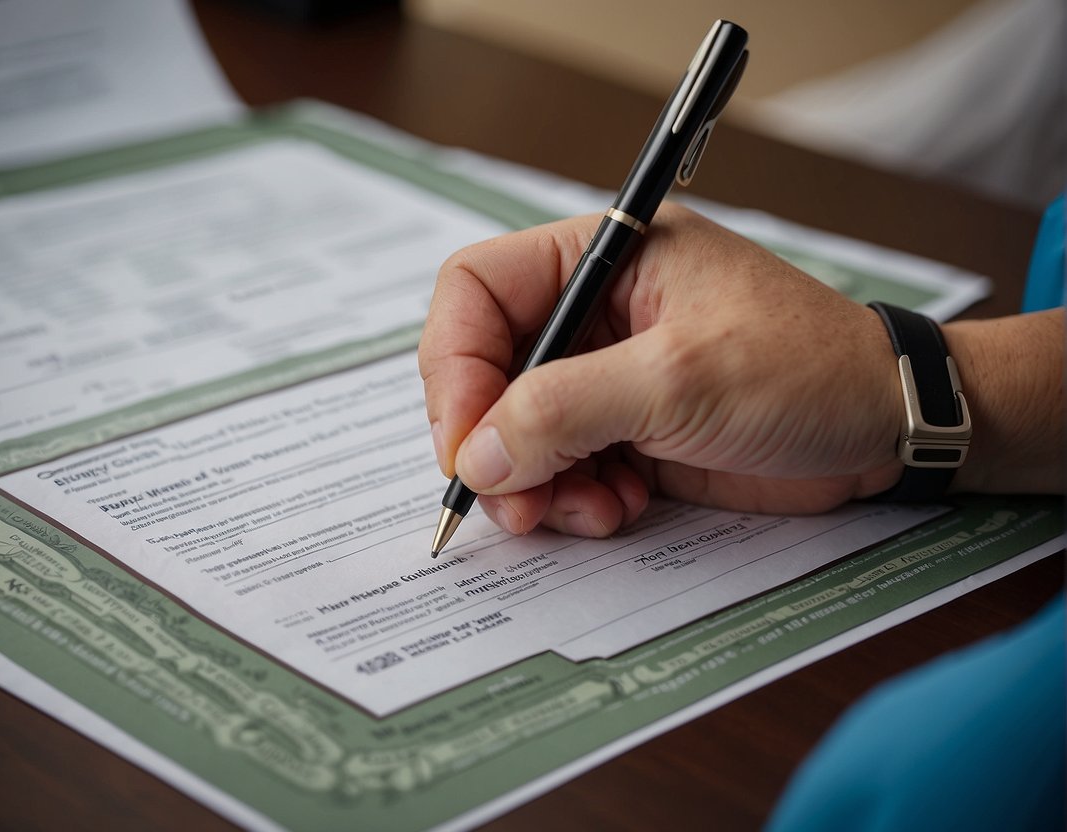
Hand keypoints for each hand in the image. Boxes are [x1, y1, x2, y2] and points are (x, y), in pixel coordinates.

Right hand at [418, 204, 906, 537]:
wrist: (885, 426)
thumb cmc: (805, 368)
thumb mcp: (679, 379)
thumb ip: (566, 409)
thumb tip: (477, 454)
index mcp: (602, 257)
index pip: (478, 290)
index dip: (455, 364)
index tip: (465, 441)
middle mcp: (592, 311)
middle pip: (486, 368)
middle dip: (492, 440)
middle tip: (510, 501)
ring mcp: (605, 373)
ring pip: (516, 429)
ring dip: (534, 482)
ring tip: (582, 511)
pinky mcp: (624, 428)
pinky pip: (559, 466)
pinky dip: (571, 498)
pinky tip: (617, 509)